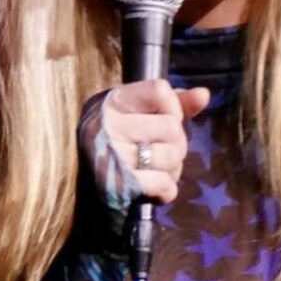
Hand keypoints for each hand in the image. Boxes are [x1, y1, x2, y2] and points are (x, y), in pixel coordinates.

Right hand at [98, 79, 210, 203]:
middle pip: (172, 127)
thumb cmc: (112, 140)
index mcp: (114, 102)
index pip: (160, 90)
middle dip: (176, 144)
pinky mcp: (121, 187)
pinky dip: (165, 190)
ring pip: (172, 157)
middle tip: (160, 151)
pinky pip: (164, 185)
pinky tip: (153, 188)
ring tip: (157, 169)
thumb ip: (171, 102)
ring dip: (172, 168)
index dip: (173, 106)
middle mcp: (112, 125)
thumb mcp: (133, 113)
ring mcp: (116, 157)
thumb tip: (204, 95)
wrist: (76, 179)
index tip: (162, 118)